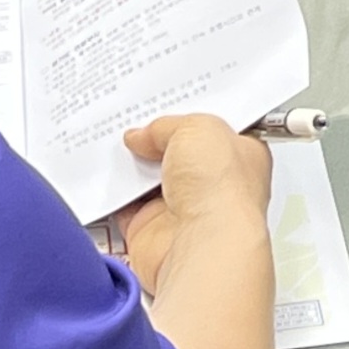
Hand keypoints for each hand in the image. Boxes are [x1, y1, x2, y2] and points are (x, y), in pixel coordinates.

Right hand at [116, 114, 274, 287]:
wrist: (203, 242)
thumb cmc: (223, 189)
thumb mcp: (198, 130)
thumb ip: (168, 126)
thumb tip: (144, 135)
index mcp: (240, 154)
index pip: (215, 130)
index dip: (191, 117)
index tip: (167, 107)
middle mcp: (214, 182)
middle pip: (178, 154)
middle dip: (155, 141)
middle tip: (136, 125)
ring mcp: (183, 207)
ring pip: (149, 179)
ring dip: (132, 166)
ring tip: (118, 145)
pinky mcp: (153, 228)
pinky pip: (125, 207)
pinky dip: (114, 196)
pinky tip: (107, 177)